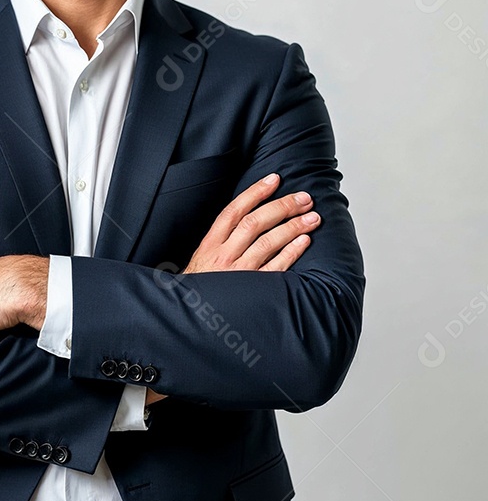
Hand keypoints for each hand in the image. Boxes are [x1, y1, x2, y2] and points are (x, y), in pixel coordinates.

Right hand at [147, 173, 318, 404]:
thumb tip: (248, 219)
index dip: (255, 192)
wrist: (188, 321)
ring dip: (293, 226)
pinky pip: (276, 267)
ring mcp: (238, 272)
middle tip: (304, 198)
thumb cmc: (199, 290)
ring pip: (268, 241)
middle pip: (255, 222)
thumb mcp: (201, 261)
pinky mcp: (252, 290)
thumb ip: (221, 242)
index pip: (234, 211)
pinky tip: (304, 241)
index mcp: (209, 245)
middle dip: (282, 206)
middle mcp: (223, 256)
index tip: (274, 179)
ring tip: (312, 217)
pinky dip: (292, 251)